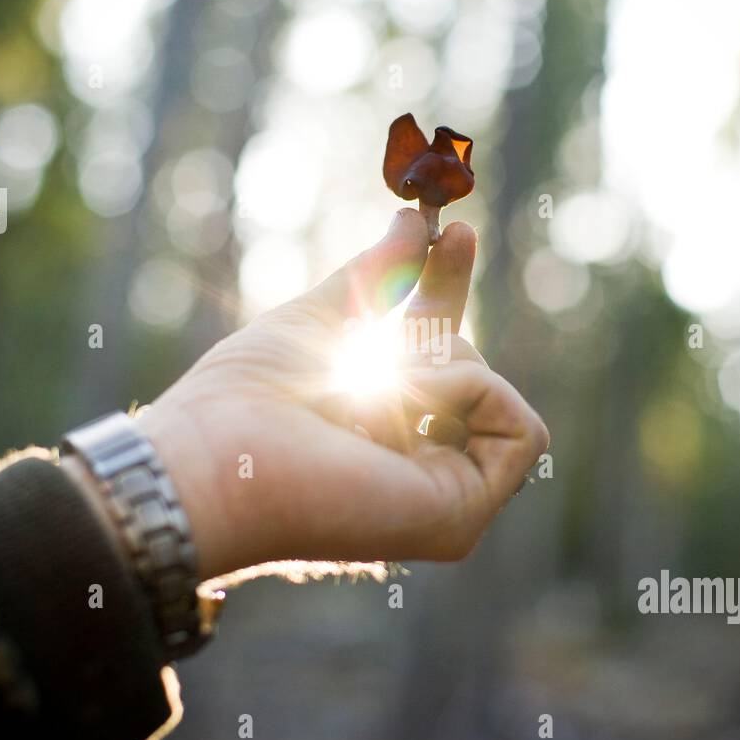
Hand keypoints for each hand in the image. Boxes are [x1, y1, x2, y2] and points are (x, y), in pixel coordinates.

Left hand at [135, 208, 548, 578]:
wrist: (220, 453)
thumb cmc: (247, 398)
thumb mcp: (321, 320)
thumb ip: (377, 277)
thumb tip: (416, 221)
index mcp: (379, 436)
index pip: (437, 361)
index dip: (447, 294)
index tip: (453, 231)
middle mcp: (415, 475)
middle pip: (474, 371)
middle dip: (437, 324)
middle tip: (395, 305)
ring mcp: (442, 503)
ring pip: (494, 396)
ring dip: (433, 365)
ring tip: (366, 386)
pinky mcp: (461, 519)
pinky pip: (519, 430)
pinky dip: (467, 394)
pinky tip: (405, 402)